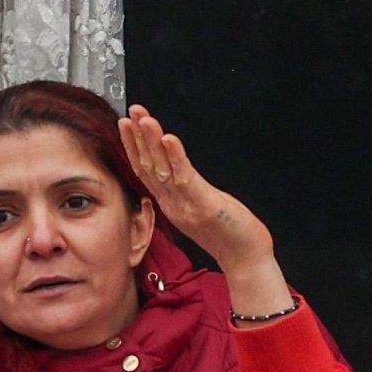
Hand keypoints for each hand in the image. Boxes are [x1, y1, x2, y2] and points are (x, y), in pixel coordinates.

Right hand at [118, 107, 291, 317]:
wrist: (245, 258)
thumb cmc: (227, 232)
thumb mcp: (199, 208)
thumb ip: (186, 190)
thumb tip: (177, 171)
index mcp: (171, 202)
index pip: (145, 171)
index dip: (133, 147)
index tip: (126, 124)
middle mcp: (173, 203)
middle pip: (148, 166)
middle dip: (138, 137)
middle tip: (131, 113)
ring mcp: (186, 205)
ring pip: (162, 169)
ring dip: (151, 142)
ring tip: (145, 120)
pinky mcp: (203, 205)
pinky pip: (185, 179)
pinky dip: (176, 157)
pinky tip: (169, 139)